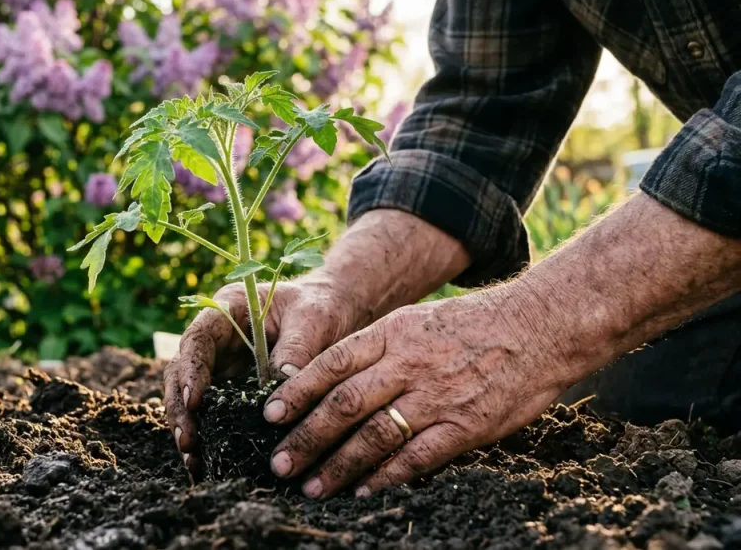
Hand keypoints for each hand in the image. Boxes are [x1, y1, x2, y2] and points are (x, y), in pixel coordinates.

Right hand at [163, 275, 361, 474]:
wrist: (334, 310)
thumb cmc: (321, 306)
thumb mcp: (313, 320)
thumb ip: (295, 349)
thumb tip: (279, 388)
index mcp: (227, 310)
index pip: (197, 339)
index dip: (191, 370)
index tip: (194, 401)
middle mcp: (216, 339)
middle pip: (182, 371)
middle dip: (181, 407)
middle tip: (188, 442)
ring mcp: (221, 365)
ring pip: (189, 396)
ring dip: (188, 427)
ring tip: (194, 461)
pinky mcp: (232, 389)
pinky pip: (213, 413)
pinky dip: (209, 436)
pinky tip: (207, 463)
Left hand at [261, 292, 573, 498]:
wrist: (540, 325)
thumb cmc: (473, 324)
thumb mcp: (416, 320)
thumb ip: (376, 348)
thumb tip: (330, 381)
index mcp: (392, 332)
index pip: (331, 363)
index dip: (296, 392)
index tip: (269, 416)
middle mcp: (408, 363)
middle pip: (344, 404)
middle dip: (306, 438)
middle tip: (279, 464)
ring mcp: (437, 395)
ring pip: (374, 435)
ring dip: (338, 465)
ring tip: (313, 487)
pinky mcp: (465, 425)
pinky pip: (417, 456)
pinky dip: (386, 476)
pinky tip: (363, 490)